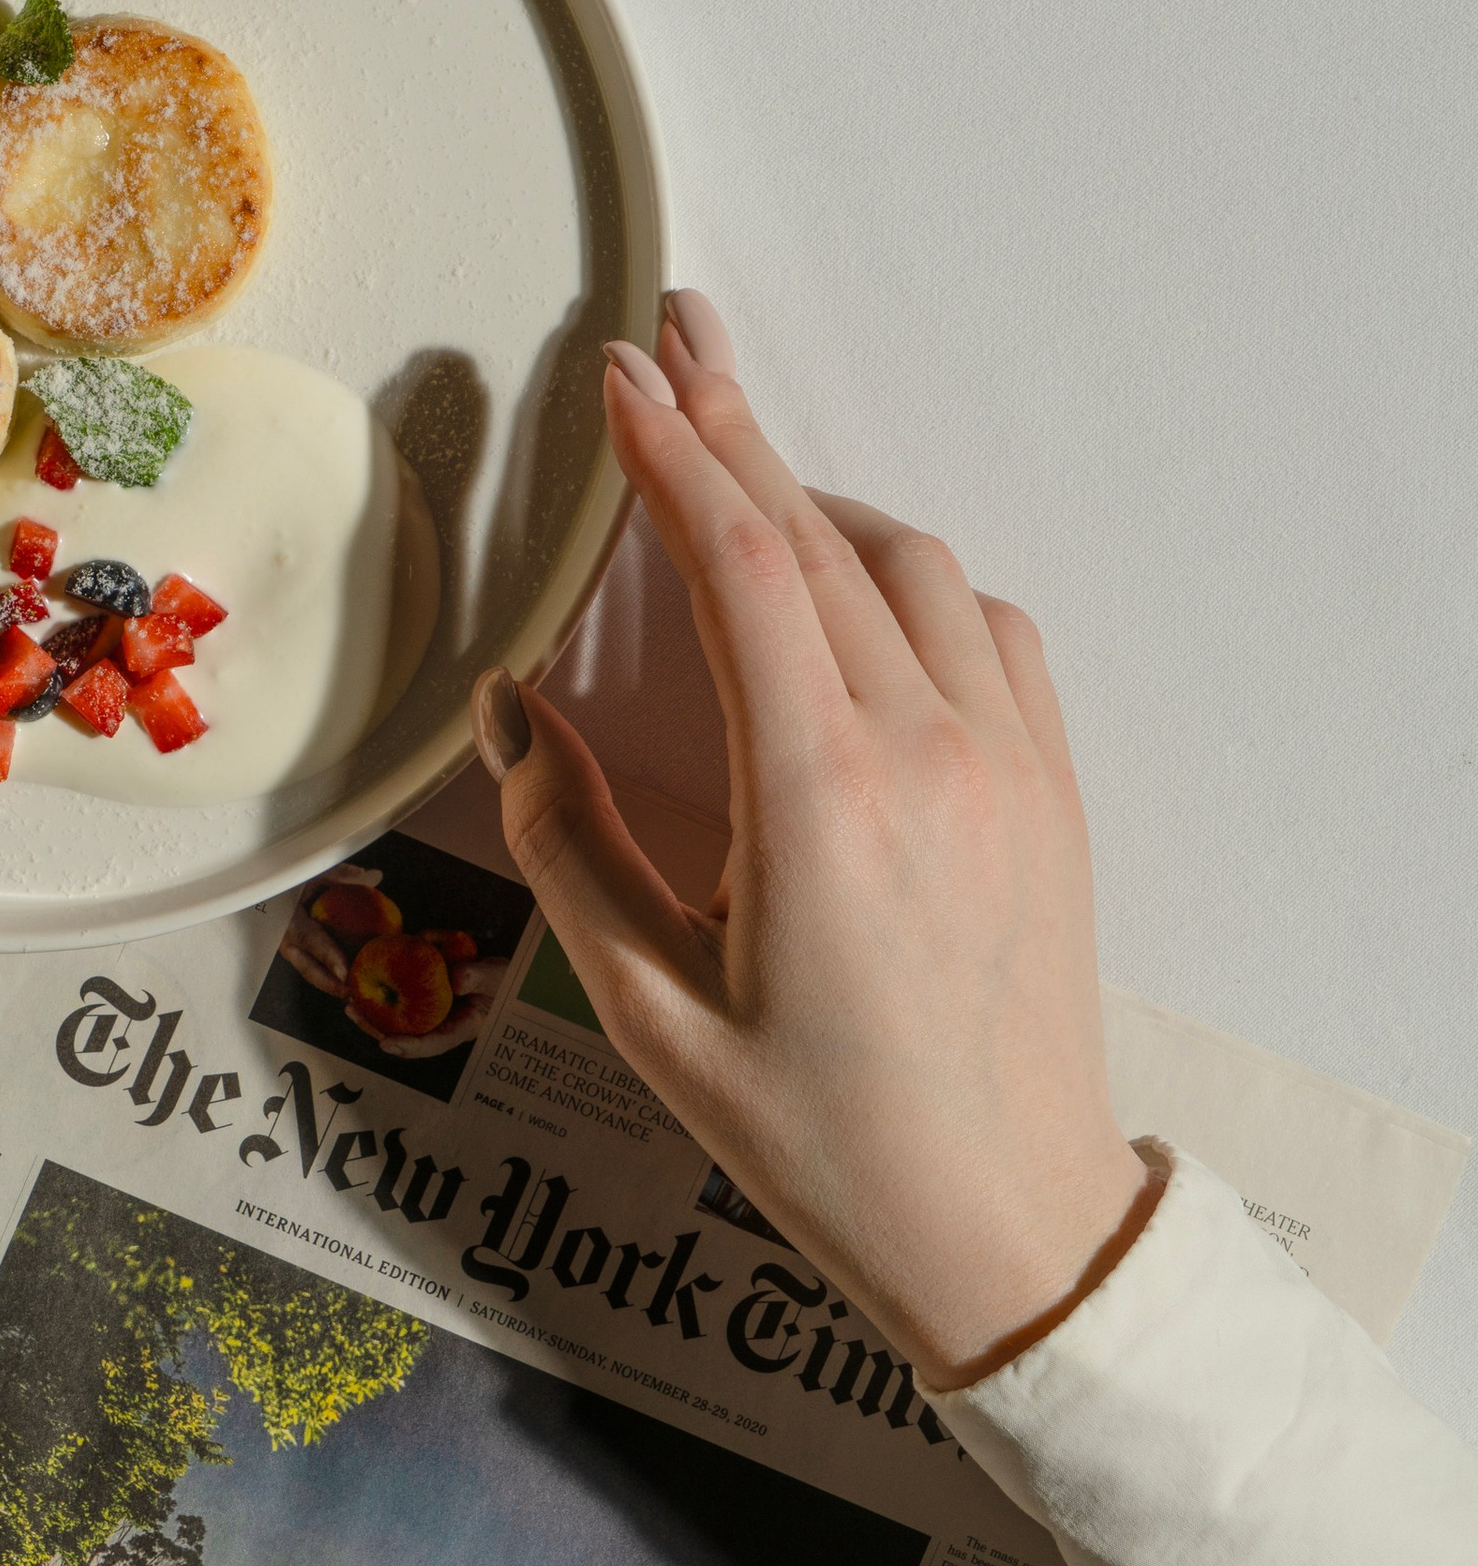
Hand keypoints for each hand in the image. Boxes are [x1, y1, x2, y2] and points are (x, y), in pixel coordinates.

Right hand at [470, 295, 1156, 1388]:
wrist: (1008, 1225)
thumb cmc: (822, 1143)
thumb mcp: (650, 1015)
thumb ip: (577, 845)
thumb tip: (516, 714)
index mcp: (818, 799)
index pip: (737, 568)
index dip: (671, 454)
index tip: (618, 375)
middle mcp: (926, 753)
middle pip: (814, 538)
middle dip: (730, 427)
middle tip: (669, 339)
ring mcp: (1005, 764)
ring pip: (907, 567)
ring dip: (813, 503)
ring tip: (735, 471)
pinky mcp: (1050, 790)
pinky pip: (986, 629)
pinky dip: (907, 577)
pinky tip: (855, 589)